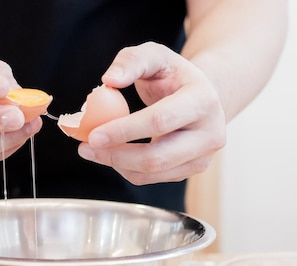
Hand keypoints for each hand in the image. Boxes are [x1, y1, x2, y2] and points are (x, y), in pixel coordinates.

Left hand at [77, 42, 225, 184]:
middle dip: (116, 155)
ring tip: (93, 151)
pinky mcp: (191, 169)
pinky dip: (127, 169)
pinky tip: (113, 154)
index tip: (93, 135)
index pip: (159, 121)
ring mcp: (203, 156)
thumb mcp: (155, 56)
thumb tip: (109, 80)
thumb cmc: (174, 75)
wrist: (204, 95)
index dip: (124, 131)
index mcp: (203, 101)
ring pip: (153, 172)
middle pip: (157, 157)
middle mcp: (210, 133)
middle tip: (86, 148)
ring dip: (117, 165)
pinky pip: (153, 178)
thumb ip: (131, 60)